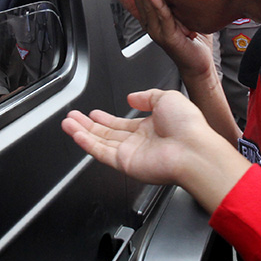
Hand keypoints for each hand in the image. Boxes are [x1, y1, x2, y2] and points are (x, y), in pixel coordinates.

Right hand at [62, 89, 251, 211]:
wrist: (193, 149)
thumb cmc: (188, 125)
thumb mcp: (168, 98)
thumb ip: (147, 96)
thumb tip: (132, 97)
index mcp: (152, 127)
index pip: (122, 124)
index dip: (106, 119)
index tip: (93, 113)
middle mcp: (140, 142)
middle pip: (107, 134)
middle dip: (88, 125)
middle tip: (73, 117)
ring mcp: (132, 154)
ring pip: (100, 143)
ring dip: (82, 132)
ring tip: (67, 123)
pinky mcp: (125, 163)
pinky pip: (101, 153)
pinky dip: (87, 143)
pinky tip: (75, 133)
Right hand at [123, 0, 213, 77]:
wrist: (198, 66)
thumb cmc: (194, 43)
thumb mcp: (185, 16)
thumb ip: (178, 2)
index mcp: (154, 17)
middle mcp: (153, 22)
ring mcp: (158, 29)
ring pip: (148, 4)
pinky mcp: (167, 36)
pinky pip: (161, 15)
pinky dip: (156, 3)